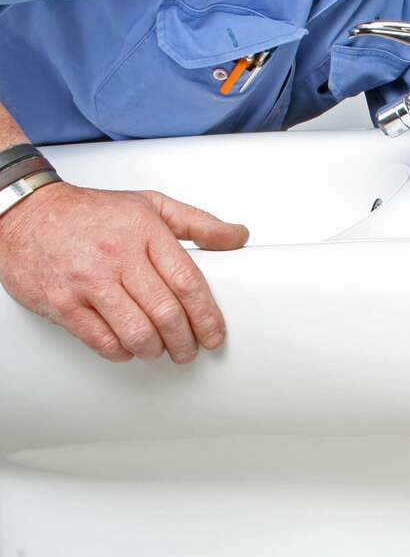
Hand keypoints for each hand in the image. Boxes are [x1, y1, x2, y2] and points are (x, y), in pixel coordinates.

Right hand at [0, 182, 248, 362]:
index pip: (188, 282)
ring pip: (136, 331)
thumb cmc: (91, 212)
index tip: (215, 334)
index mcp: (144, 232)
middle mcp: (116, 256)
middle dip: (186, 341)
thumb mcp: (150, 205)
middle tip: (191, 350)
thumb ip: (198, 222)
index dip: (207, 316)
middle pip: (166, 312)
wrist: (24, 213)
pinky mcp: (62, 302)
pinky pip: (101, 340)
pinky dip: (122, 351)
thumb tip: (238, 236)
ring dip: (156, 350)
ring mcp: (87, 281)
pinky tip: (129, 346)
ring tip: (162, 350)